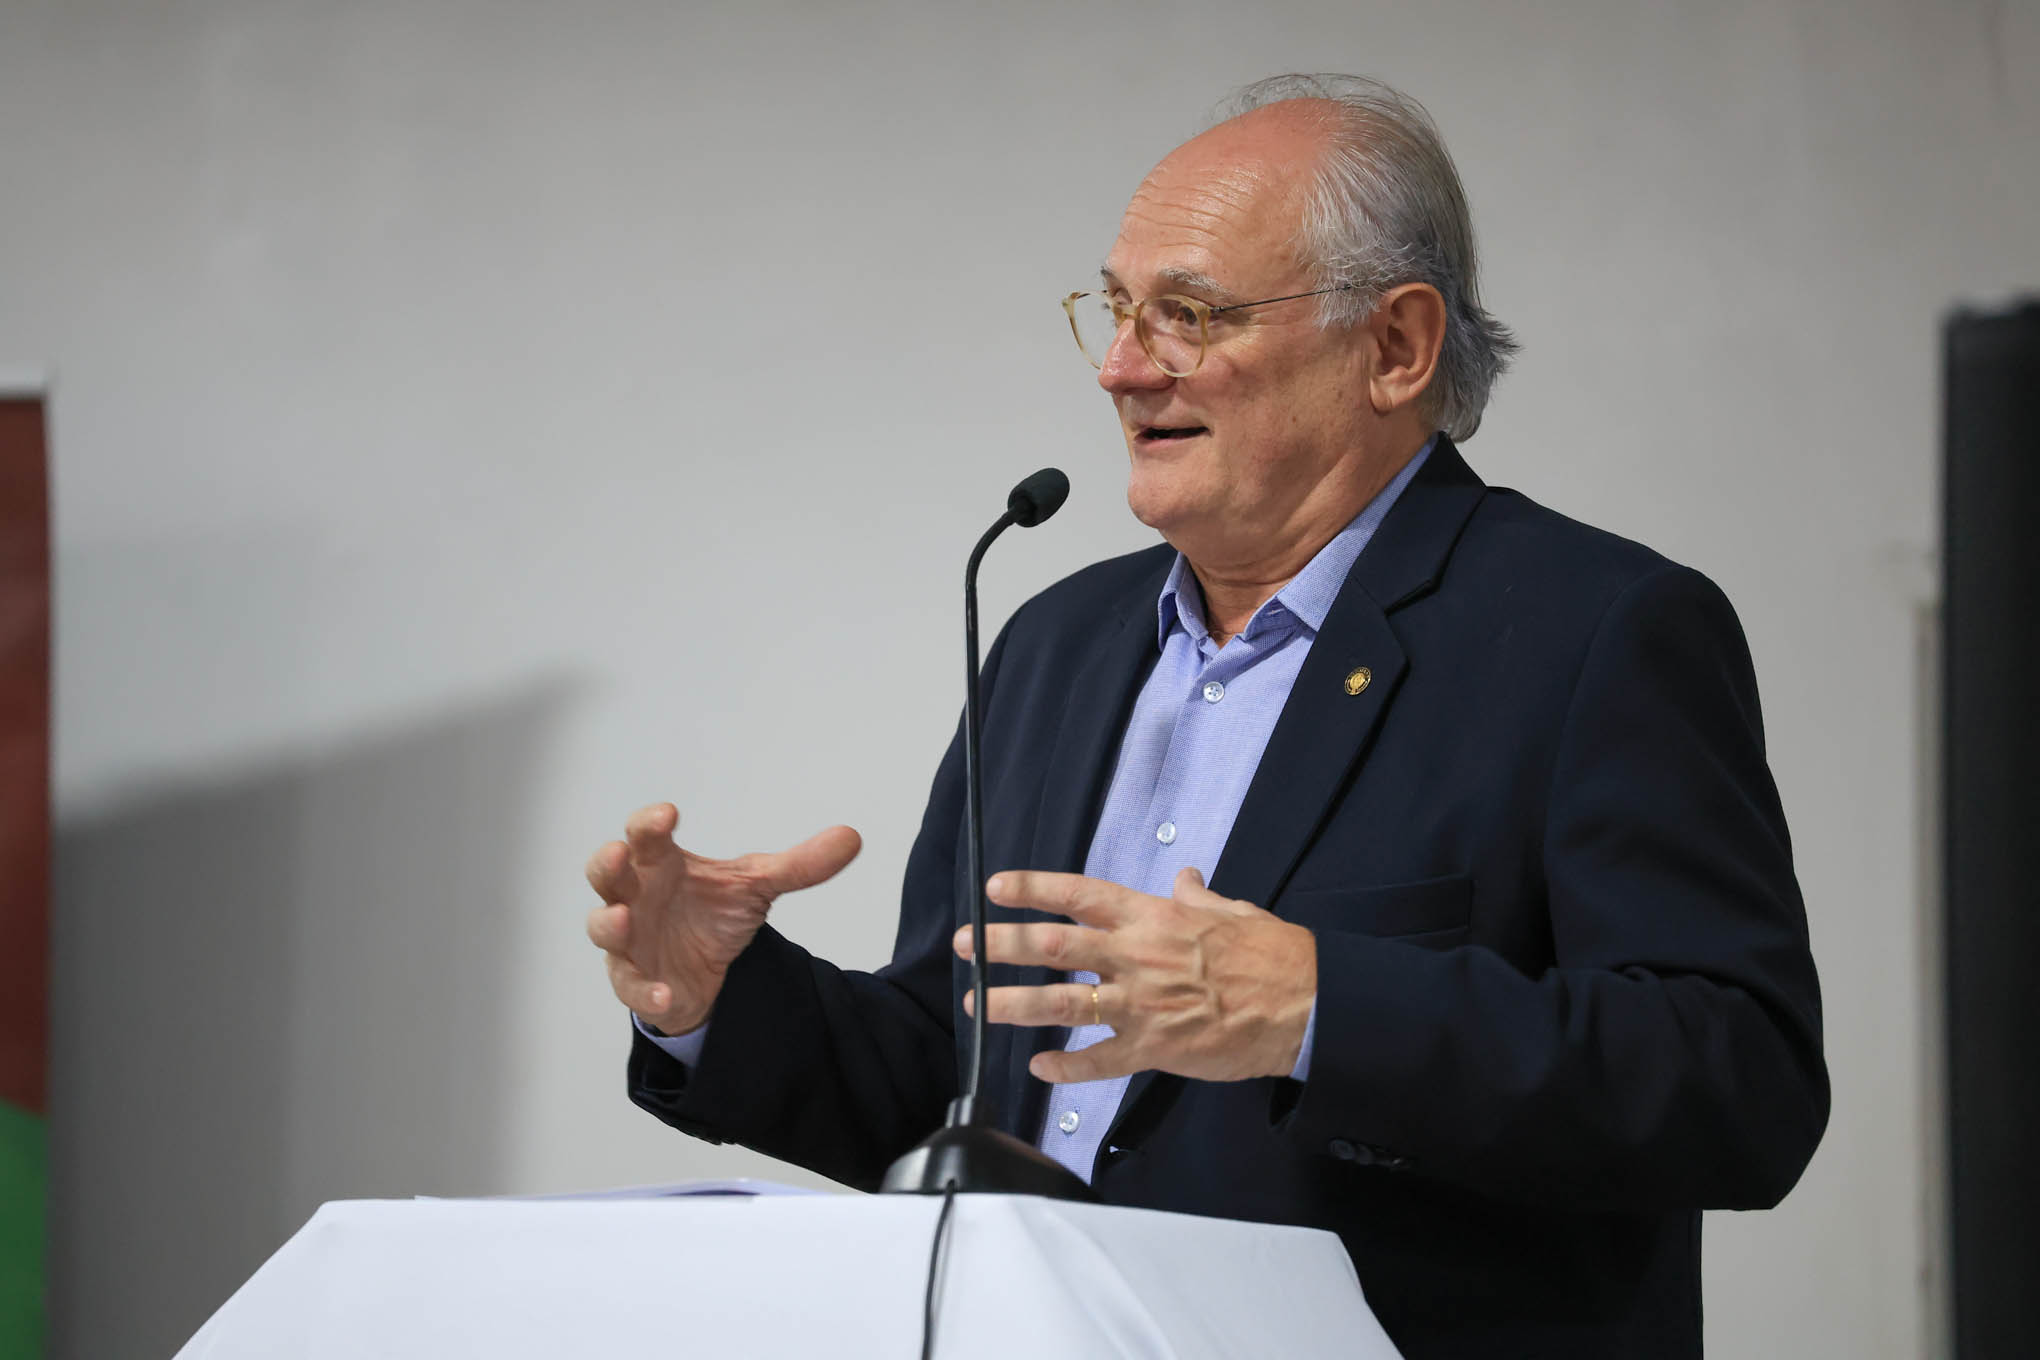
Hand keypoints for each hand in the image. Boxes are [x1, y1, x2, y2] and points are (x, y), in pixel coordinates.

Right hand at [585, 803, 860, 1034]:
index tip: (668, 814)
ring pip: (603, 927)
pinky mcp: (635, 979)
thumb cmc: (714, 913)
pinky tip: (666, 994)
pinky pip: (631, 986)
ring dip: (609, 923)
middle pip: (607, 873)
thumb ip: (800, 865)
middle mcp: (637, 894)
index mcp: (662, 863)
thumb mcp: (758, 887)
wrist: (708, 973)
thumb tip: (852, 837)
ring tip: (625, 919)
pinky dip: (646, 991)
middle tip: (618, 854)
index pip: (646, 835)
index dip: (650, 822)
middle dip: (607, 864)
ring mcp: (630, 939)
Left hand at [954, 866, 1315, 1084]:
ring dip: (1015, 1004)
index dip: (1032, 890)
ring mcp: (1141, 1005)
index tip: (996, 888)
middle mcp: (1135, 957)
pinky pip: (1100, 1061)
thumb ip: (1195, 896)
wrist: (1303, 1004)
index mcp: (1150, 918)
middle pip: (1053, 948)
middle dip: (1003, 946)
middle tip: (968, 947)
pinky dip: (1067, 1067)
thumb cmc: (1270, 954)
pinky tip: (1040, 1067)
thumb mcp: (1229, 910)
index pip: (1078, 896)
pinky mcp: (1154, 1048)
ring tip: (978, 1005)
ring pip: (1063, 1004)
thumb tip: (1184, 878)